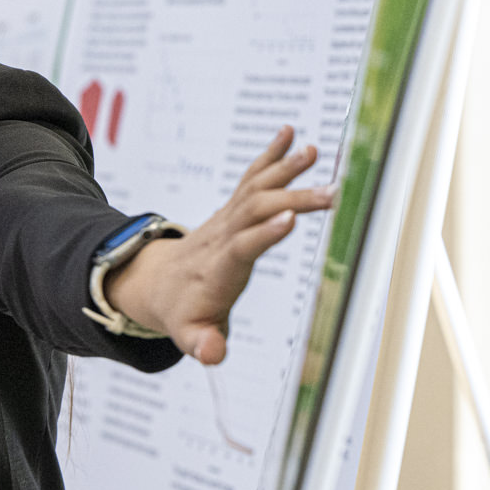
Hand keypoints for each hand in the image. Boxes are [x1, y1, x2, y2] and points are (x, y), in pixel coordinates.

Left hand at [105, 125, 335, 365]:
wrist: (156, 284)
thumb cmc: (181, 312)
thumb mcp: (189, 334)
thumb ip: (201, 343)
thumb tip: (212, 355)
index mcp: (217, 268)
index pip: (240, 247)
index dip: (261, 234)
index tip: (289, 220)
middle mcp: (222, 236)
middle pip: (256, 212)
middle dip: (292, 201)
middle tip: (333, 194)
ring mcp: (227, 219)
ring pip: (256, 189)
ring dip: (284, 170)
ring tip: (313, 151)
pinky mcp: (233, 209)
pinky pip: (252, 179)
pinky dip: (271, 156)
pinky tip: (290, 134)